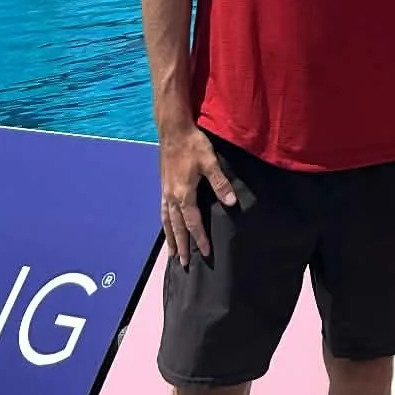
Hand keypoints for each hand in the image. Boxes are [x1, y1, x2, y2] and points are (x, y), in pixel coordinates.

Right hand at [159, 127, 237, 266]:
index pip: (193, 223)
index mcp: (184, 194)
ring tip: (172, 253)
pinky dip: (165, 224)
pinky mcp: (164, 186)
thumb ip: (220, 183)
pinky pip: (163, 211)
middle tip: (183, 264)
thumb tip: (231, 203)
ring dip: (171, 238)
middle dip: (181, 246)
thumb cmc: (193, 145)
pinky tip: (167, 226)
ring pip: (167, 221)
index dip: (200, 239)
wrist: (173, 130)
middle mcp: (172, 197)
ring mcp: (166, 192)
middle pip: (177, 227)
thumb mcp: (210, 162)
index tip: (205, 254)